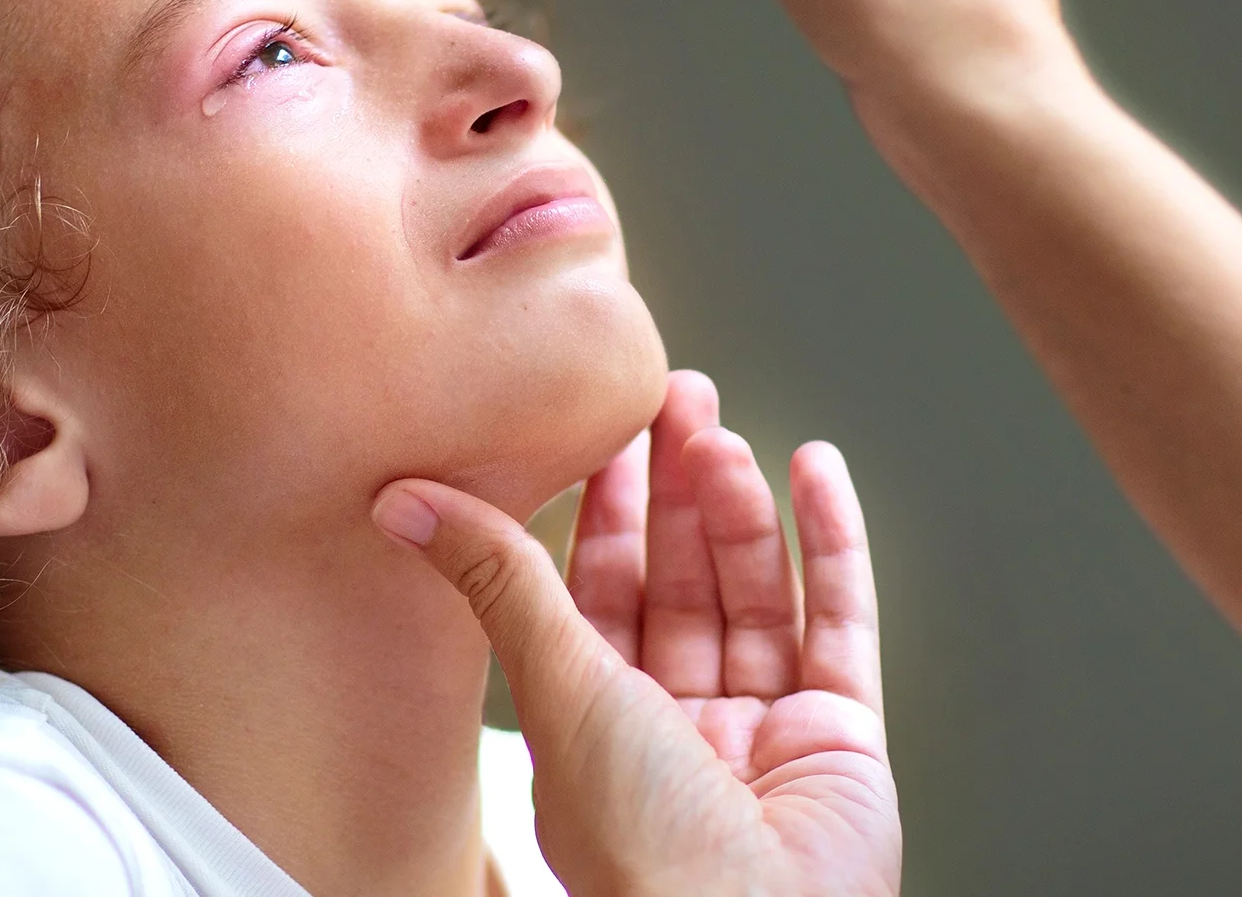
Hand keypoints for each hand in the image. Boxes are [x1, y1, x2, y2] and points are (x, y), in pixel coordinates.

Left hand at [372, 371, 897, 896]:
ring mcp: (762, 730)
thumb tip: (399, 499)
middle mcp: (677, 727)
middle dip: (677, 487)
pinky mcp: (842, 737)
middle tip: (675, 395)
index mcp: (596, 726)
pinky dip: (832, 543)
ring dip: (740, 508)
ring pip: (752, 592)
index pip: (596, 592)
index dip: (602, 507)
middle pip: (680, 581)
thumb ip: (497, 580)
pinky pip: (840, 622)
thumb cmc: (641, 847)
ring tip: (724, 432)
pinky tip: (817, 467)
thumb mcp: (558, 687)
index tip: (605, 427)